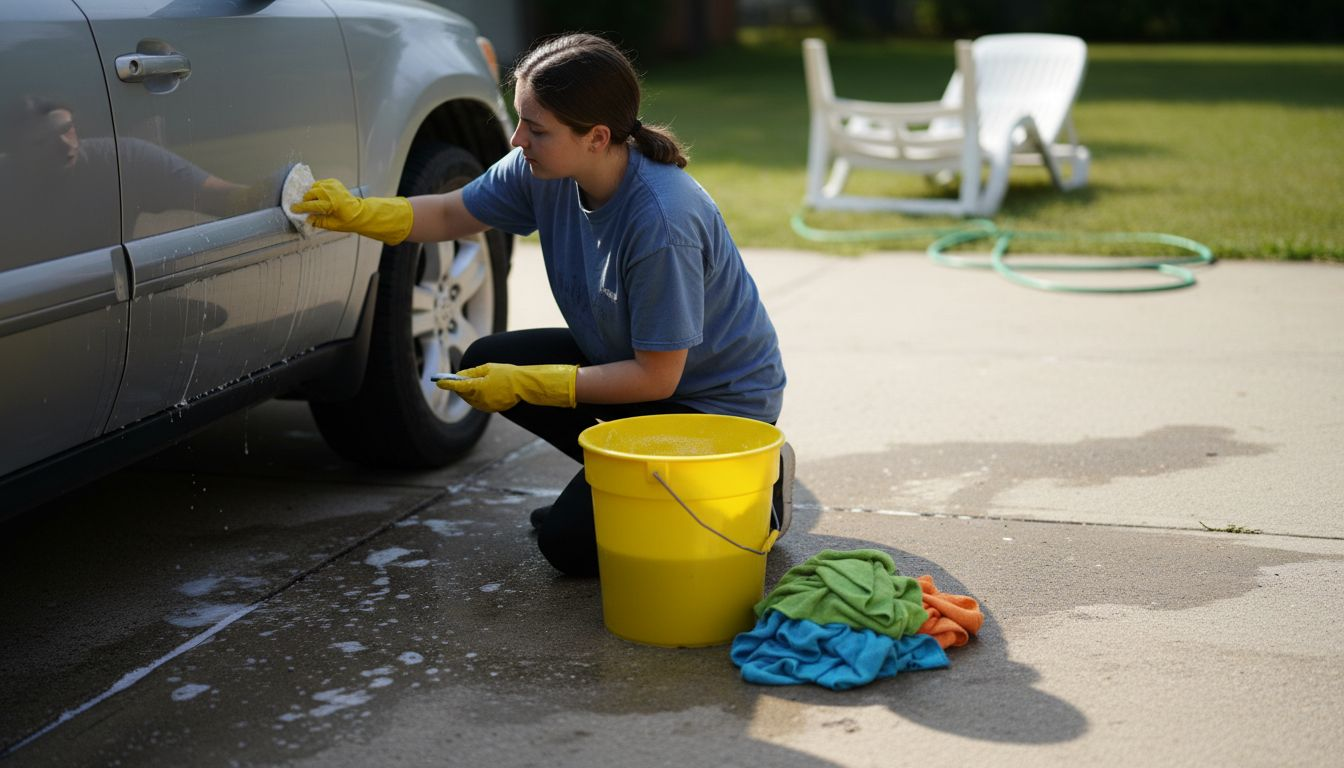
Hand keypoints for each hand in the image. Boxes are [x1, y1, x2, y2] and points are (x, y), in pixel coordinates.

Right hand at [290, 178, 413, 244]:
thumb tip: (306, 218)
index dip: (300, 207)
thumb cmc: (347, 221)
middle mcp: (331, 193)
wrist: (360, 212)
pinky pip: (320, 184)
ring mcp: (333, 185)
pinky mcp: (334, 182)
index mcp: (331, 204)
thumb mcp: (332, 225)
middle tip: (306, 207)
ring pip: (314, 187)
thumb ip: (317, 221)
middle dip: (306, 200)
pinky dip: (317, 189)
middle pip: (310, 194)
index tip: (293, 209)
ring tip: (314, 202)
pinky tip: (320, 196)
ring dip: (312, 194)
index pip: (310, 205)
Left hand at [436, 363, 577, 411]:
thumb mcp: (489, 368)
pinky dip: (474, 398)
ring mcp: (486, 405)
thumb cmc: (507, 373)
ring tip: (464, 385)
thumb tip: (460, 376)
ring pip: (470, 400)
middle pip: (463, 394)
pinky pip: (478, 404)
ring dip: (466, 393)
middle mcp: (480, 398)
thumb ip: (472, 372)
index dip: (447, 384)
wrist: (525, 385)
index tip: (438, 382)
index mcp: (479, 387)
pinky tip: (476, 391)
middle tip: (452, 381)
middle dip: (458, 387)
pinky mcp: (492, 409)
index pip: (458, 386)